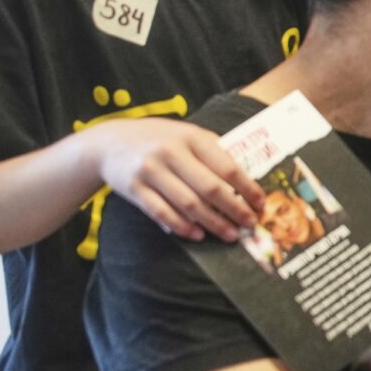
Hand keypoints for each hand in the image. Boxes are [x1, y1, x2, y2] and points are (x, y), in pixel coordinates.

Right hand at [89, 118, 262, 242]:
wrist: (109, 141)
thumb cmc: (160, 140)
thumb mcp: (187, 135)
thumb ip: (213, 152)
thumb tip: (246, 180)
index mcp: (191, 137)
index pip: (227, 166)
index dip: (247, 188)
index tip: (261, 203)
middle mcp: (170, 152)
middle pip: (210, 188)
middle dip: (234, 210)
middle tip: (250, 225)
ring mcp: (150, 171)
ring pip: (188, 204)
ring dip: (212, 223)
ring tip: (230, 234)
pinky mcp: (134, 188)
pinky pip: (162, 213)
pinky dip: (182, 226)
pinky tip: (198, 235)